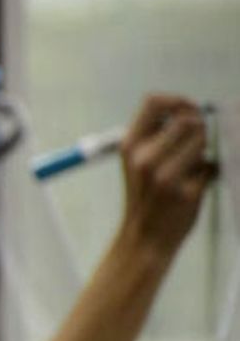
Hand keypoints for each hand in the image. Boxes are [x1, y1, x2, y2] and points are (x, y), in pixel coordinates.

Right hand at [117, 93, 216, 258]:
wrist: (144, 238)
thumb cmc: (145, 197)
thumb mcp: (136, 161)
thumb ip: (157, 135)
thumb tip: (193, 112)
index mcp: (130, 146)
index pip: (155, 102)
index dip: (178, 101)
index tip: (187, 112)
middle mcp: (145, 158)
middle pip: (188, 120)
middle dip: (199, 128)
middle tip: (194, 146)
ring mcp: (165, 176)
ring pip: (202, 142)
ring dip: (203, 152)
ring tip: (191, 168)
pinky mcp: (186, 193)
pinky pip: (210, 167)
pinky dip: (208, 173)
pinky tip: (194, 185)